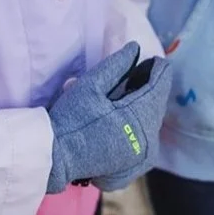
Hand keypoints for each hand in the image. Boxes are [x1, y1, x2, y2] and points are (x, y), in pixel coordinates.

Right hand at [46, 41, 173, 192]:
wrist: (54, 157)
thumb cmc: (70, 119)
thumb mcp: (91, 85)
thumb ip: (116, 65)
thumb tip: (135, 48)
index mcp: (136, 119)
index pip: (156, 90)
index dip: (159, 72)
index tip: (157, 60)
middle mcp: (144, 141)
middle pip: (156, 107)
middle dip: (154, 88)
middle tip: (146, 72)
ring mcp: (140, 157)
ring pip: (153, 124)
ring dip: (149, 106)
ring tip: (140, 91)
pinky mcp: (132, 166)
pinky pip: (147, 141)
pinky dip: (144, 125)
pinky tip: (135, 115)